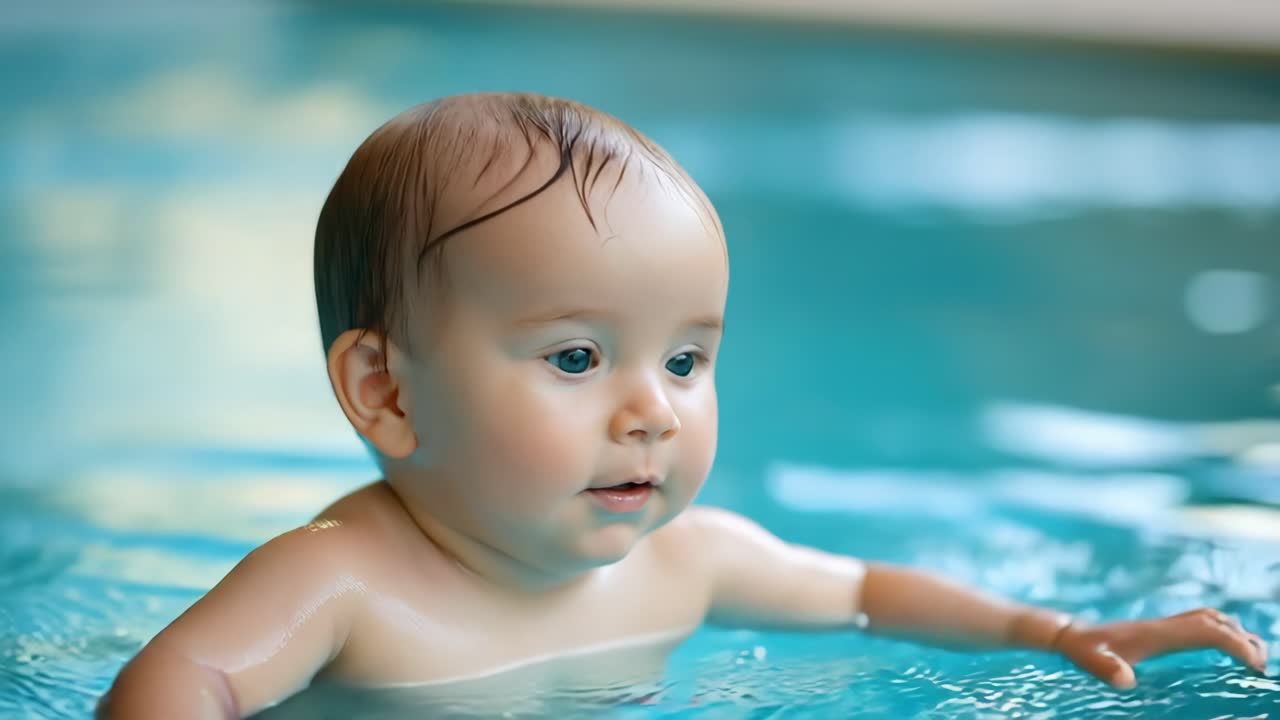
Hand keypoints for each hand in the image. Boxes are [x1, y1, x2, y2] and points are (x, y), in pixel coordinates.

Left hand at [1052, 608, 1268, 688]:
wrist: (1070, 634)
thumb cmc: (1082, 651)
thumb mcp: (1090, 662)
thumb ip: (1106, 670)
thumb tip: (1126, 679)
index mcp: (1156, 634)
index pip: (1205, 631)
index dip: (1233, 644)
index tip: (1254, 664)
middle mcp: (1163, 625)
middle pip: (1214, 622)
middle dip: (1243, 640)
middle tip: (1260, 666)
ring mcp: (1162, 625)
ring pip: (1208, 619)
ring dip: (1234, 632)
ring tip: (1252, 657)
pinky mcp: (1159, 629)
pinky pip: (1198, 623)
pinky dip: (1220, 631)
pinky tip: (1224, 648)